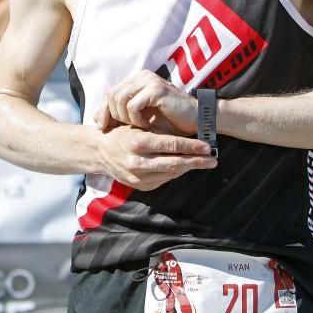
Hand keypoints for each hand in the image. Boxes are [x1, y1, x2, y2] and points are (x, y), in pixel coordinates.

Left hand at [95, 70, 197, 134]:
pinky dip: (136, 119)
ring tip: (137, 127)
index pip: (110, 92)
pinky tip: (146, 125)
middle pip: (111, 94)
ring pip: (120, 99)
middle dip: (111, 115)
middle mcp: (142, 76)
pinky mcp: (156, 89)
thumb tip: (95, 117)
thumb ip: (121, 115)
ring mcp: (149, 80)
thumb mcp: (140, 118)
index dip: (103, 111)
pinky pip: (133, 105)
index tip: (102, 127)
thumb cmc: (170, 121)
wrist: (197, 120)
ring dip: (125, 118)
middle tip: (120, 129)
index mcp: (137, 80)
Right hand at [96, 125, 216, 190]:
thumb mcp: (138, 126)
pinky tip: (186, 167)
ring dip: (189, 168)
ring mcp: (138, 177)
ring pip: (170, 173)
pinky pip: (163, 179)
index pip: (171, 145)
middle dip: (196, 161)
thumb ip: (160, 132)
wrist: (99, 151)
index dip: (191, 146)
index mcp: (138, 142)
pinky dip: (176, 173)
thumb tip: (188, 135)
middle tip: (213, 160)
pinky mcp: (139, 186)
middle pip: (174, 163)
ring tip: (204, 163)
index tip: (207, 146)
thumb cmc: (122, 133)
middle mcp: (137, 162)